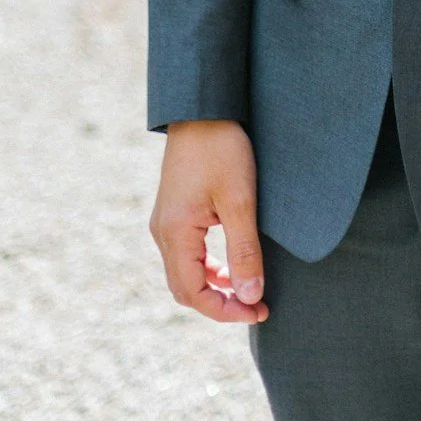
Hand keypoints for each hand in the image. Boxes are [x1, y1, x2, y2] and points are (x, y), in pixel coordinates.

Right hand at [149, 119, 267, 322]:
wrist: (202, 109)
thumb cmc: (221, 150)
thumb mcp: (240, 201)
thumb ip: (244, 251)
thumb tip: (250, 297)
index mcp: (175, 233)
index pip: (193, 293)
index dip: (225, 311)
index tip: (258, 310)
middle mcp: (163, 233)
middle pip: (185, 289)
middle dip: (219, 304)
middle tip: (256, 305)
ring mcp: (165, 222)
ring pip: (184, 273)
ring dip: (214, 287)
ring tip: (248, 288)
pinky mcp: (173, 213)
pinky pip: (186, 255)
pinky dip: (208, 268)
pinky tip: (232, 264)